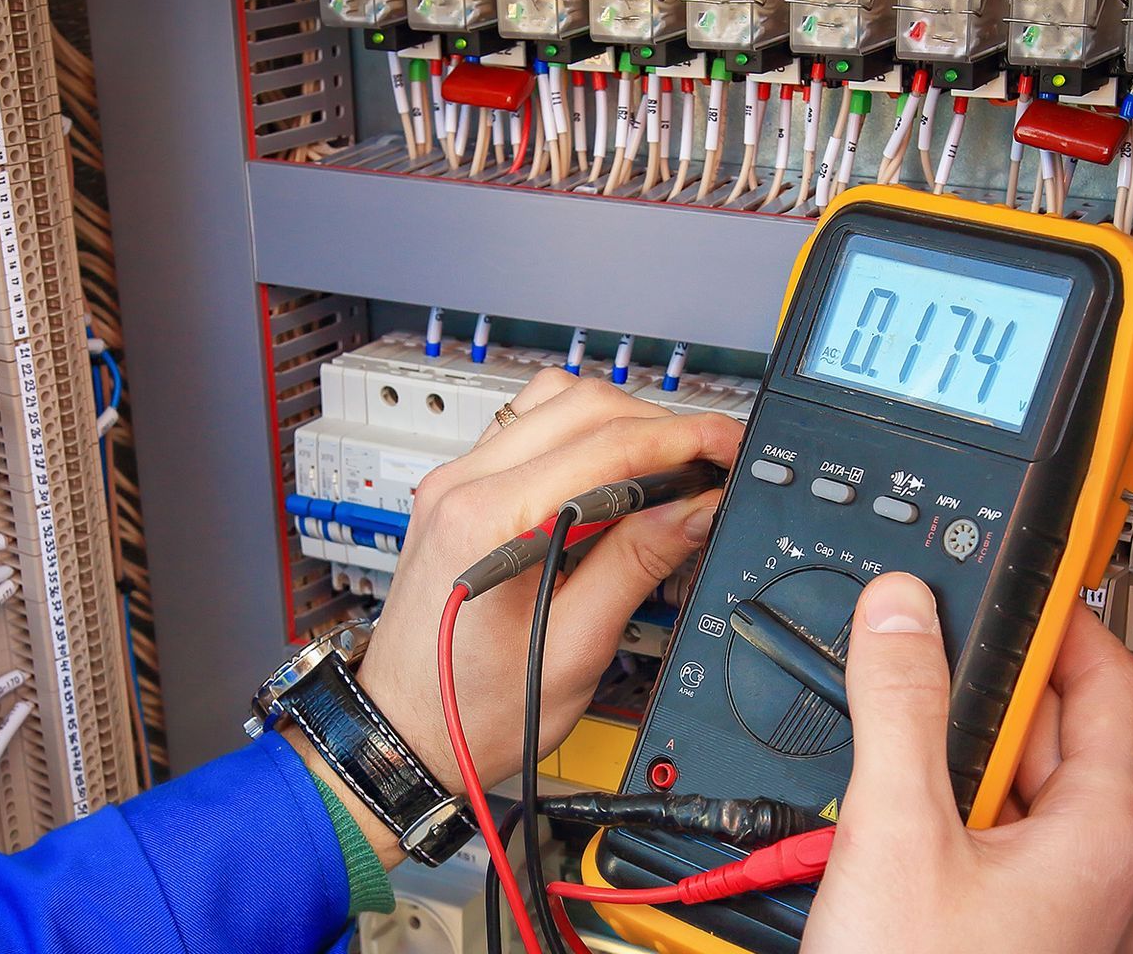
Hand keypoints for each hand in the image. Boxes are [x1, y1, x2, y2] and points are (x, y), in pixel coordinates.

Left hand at [355, 369, 741, 794]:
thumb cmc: (473, 709)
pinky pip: (528, 429)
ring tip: (665, 471)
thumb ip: (638, 564)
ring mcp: (454, 482)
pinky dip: (580, 438)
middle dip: (658, 424)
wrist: (405, 730)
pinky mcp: (458, 491)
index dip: (682, 438)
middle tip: (709, 463)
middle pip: (581, 403)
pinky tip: (611, 480)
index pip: (606, 443)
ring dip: (618, 423)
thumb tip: (696, 507)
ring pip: (553, 403)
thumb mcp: (577, 648)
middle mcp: (462, 485)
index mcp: (489, 521)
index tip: (727, 447)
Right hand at [800, 573, 1132, 953]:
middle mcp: (1108, 879)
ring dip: (961, 771)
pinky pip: (1005, 856)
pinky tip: (900, 838)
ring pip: (1025, 803)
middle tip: (915, 676)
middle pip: (1057, 739)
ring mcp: (1073, 917)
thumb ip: (900, 708)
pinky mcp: (1029, 941)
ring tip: (893, 779)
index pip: (1108, 679)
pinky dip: (957, 826)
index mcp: (1106, 837)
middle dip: (982, 701)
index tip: (1007, 587)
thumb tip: (901, 613)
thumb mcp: (896, 832)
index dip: (1054, 619)